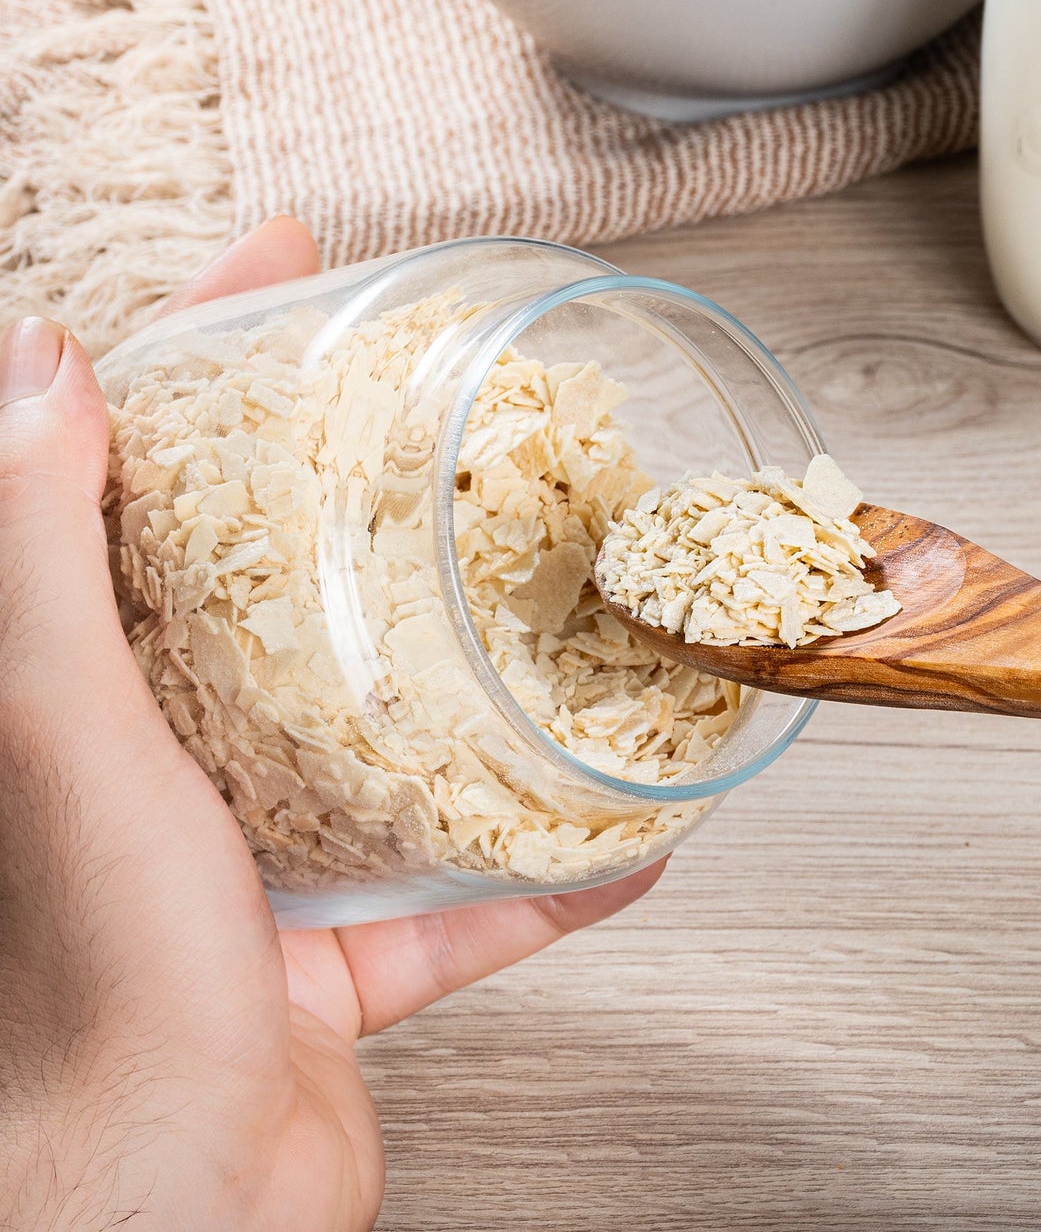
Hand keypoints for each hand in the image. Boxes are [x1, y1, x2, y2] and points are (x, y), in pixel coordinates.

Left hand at [0, 220, 662, 1229]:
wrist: (160, 1206)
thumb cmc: (95, 972)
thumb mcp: (59, 728)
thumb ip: (43, 551)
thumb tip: (46, 365)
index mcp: (95, 691)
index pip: (147, 473)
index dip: (211, 354)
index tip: (287, 265)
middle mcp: (170, 761)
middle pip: (276, 582)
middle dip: (360, 487)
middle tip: (448, 408)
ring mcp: (258, 856)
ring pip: (385, 737)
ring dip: (472, 683)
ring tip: (559, 611)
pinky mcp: (333, 954)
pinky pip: (455, 895)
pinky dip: (540, 875)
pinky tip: (622, 838)